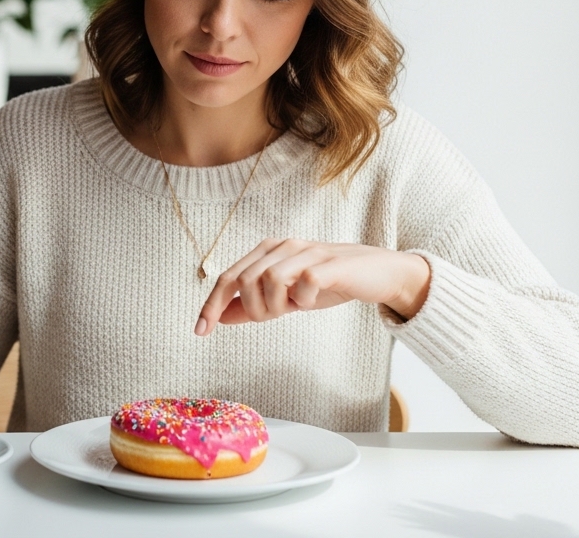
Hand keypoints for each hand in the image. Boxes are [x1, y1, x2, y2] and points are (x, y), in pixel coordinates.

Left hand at [195, 239, 430, 334]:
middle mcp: (283, 247)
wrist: (378, 274)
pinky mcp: (328, 264)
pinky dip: (302, 299)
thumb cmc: (329, 284)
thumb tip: (220, 317)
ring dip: (276, 305)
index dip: (211, 304)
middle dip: (253, 309)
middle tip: (276, 316)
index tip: (200, 331)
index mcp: (268, 252)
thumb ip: (254, 304)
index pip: (229, 277)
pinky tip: (311, 301)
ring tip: (295, 307)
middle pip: (244, 281)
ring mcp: (306, 253)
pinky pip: (302, 284)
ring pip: (268, 280)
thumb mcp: (286, 298)